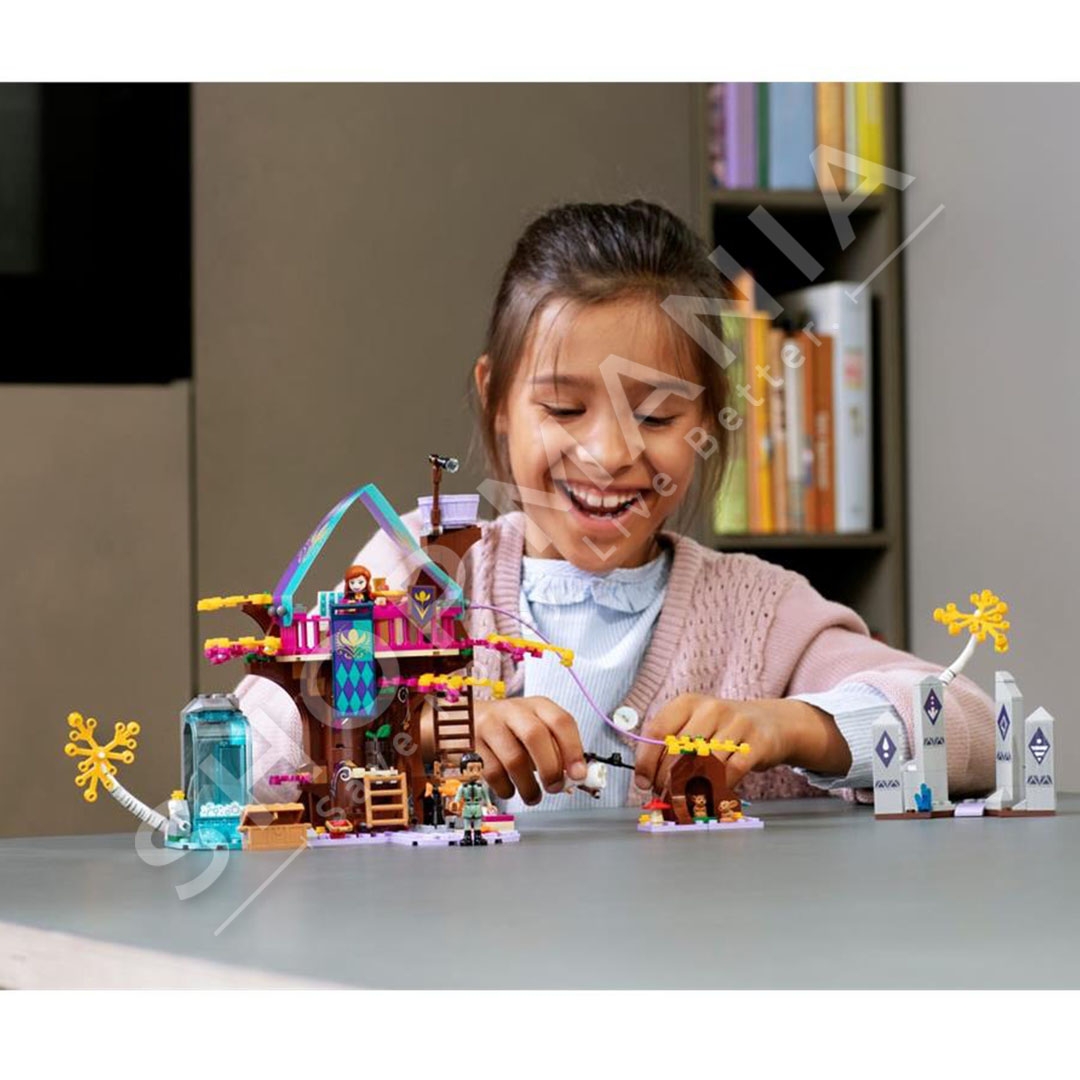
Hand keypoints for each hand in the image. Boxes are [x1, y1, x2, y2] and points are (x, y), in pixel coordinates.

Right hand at [474, 696, 586, 804]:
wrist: (468, 720)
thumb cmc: (511, 729)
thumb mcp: (536, 728)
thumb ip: (556, 750)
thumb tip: (575, 777)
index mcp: (537, 705)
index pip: (561, 721)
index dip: (573, 749)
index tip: (578, 775)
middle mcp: (513, 710)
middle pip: (536, 736)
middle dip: (550, 768)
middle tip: (554, 787)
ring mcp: (489, 725)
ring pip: (514, 759)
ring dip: (529, 787)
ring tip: (533, 796)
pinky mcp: (472, 744)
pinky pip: (493, 773)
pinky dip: (506, 789)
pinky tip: (510, 789)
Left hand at [633, 694, 849, 794]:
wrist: (770, 722)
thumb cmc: (722, 729)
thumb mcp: (694, 725)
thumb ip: (670, 746)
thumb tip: (647, 780)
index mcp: (687, 703)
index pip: (657, 731)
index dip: (646, 761)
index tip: (644, 783)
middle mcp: (710, 709)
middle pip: (678, 751)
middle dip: (667, 780)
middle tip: (666, 796)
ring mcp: (736, 724)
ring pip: (704, 764)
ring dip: (691, 789)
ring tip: (686, 800)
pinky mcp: (757, 744)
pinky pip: (730, 774)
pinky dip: (717, 791)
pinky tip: (711, 797)